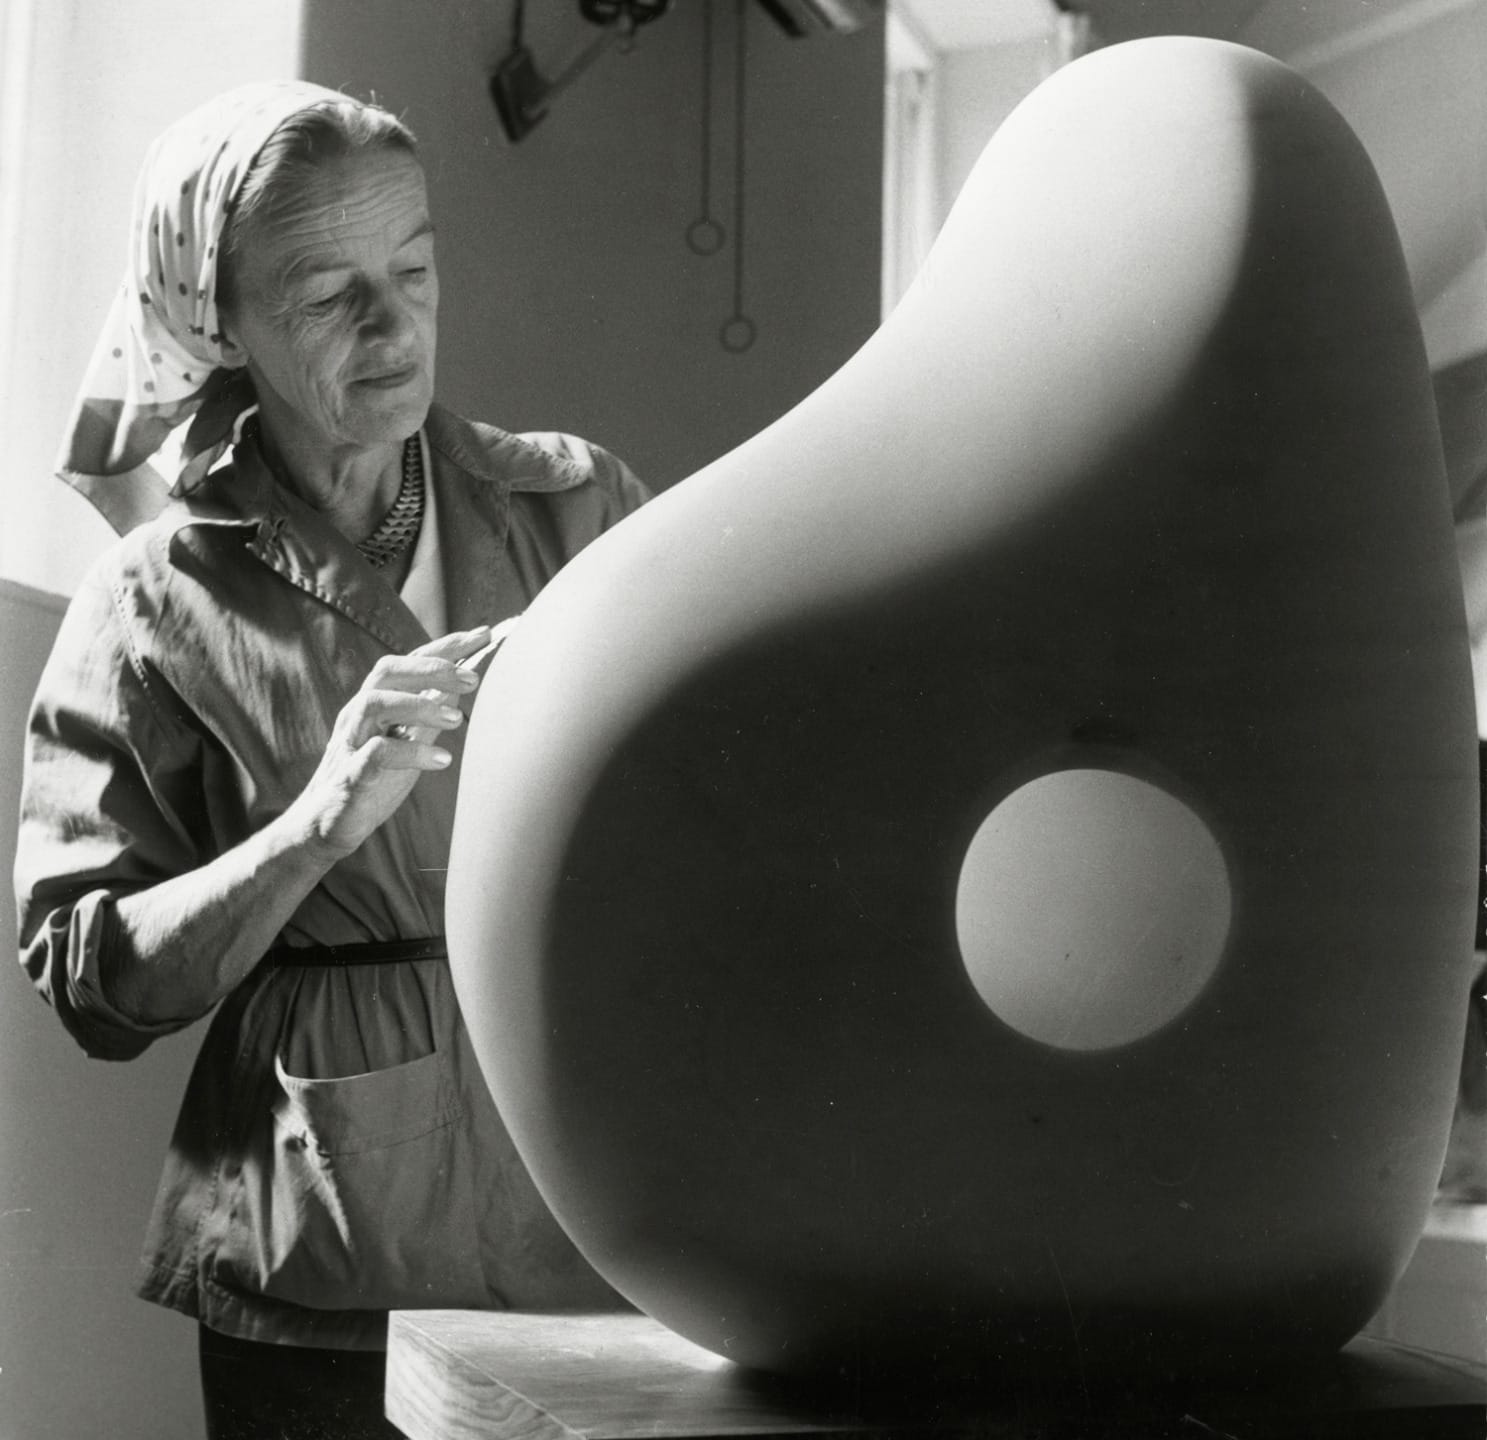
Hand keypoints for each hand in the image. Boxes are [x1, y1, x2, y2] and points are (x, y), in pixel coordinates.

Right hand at [286, 626, 495, 860]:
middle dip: (431, 667)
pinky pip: (375, 755)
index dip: (443, 646)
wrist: (325, 825)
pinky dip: (410, 752)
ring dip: (419, 705)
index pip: (408, 662)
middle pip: (386, 671)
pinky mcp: (349, 776)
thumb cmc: (371, 778)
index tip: (482, 635)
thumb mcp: (408, 740)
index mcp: (375, 703)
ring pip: (375, 704)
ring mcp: (351, 742)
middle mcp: (359, 715)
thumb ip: (430, 714)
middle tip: (473, 678)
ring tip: (457, 719)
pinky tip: (441, 759)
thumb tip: (461, 685)